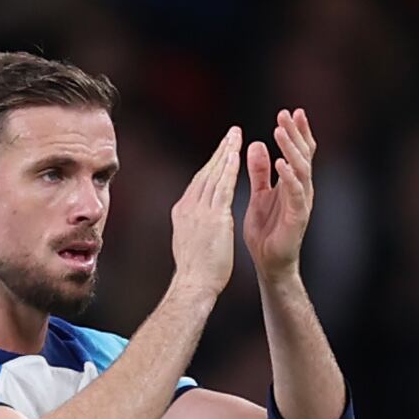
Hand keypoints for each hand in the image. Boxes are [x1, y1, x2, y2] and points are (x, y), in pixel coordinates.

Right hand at [168, 126, 241, 303]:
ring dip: (225, 153)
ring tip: (236, 136)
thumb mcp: (189, 242)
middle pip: (205, 172)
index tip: (221, 152)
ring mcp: (200, 211)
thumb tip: (195, 223)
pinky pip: (223, 187)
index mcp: (183, 212)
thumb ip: (193, 227)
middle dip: (219, 152)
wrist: (193, 285)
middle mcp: (188, 207)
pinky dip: (229, 169)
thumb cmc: (195, 272)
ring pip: (214, 175)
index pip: (198, 182)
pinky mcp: (214, 217)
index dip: (210, 165)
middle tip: (230, 133)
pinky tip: (236, 155)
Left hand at [243, 107, 316, 280]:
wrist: (269, 263)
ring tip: (279, 131)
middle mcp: (301, 189)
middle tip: (285, 113)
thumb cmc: (266, 230)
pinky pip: (296, 193)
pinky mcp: (297, 217)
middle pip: (303, 154)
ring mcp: (302, 203)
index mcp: (292, 183)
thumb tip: (257, 143)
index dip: (297, 132)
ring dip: (290, 149)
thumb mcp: (259, 194)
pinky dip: (289, 177)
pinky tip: (280, 163)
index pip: (298, 152)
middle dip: (295, 133)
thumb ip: (259, 171)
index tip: (290, 111)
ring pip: (301, 169)